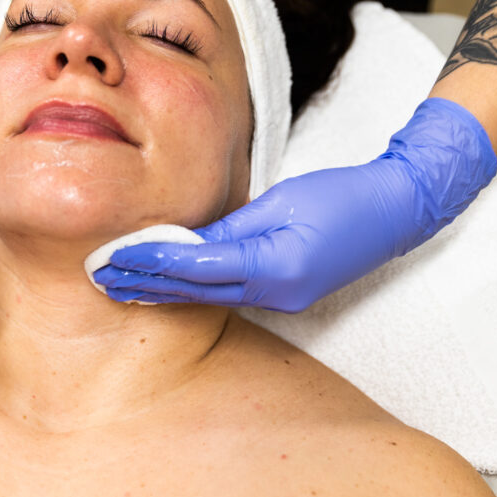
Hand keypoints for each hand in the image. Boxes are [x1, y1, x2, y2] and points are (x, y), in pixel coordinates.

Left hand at [92, 98, 496, 311]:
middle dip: (145, 283)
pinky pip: (229, 293)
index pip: (196, 264)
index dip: (150, 260)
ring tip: (120, 286)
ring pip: (208, 296)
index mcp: (276, 264)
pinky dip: (193, 288)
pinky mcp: (287, 295)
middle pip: (196, 290)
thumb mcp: (280, 200)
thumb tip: (182, 239)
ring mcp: (284, 300)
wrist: (396, 211)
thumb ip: (228, 225)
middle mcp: (277, 292)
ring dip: (163, 290)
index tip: (113, 256)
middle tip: (100, 278)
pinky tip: (167, 285)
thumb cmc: (342, 196)